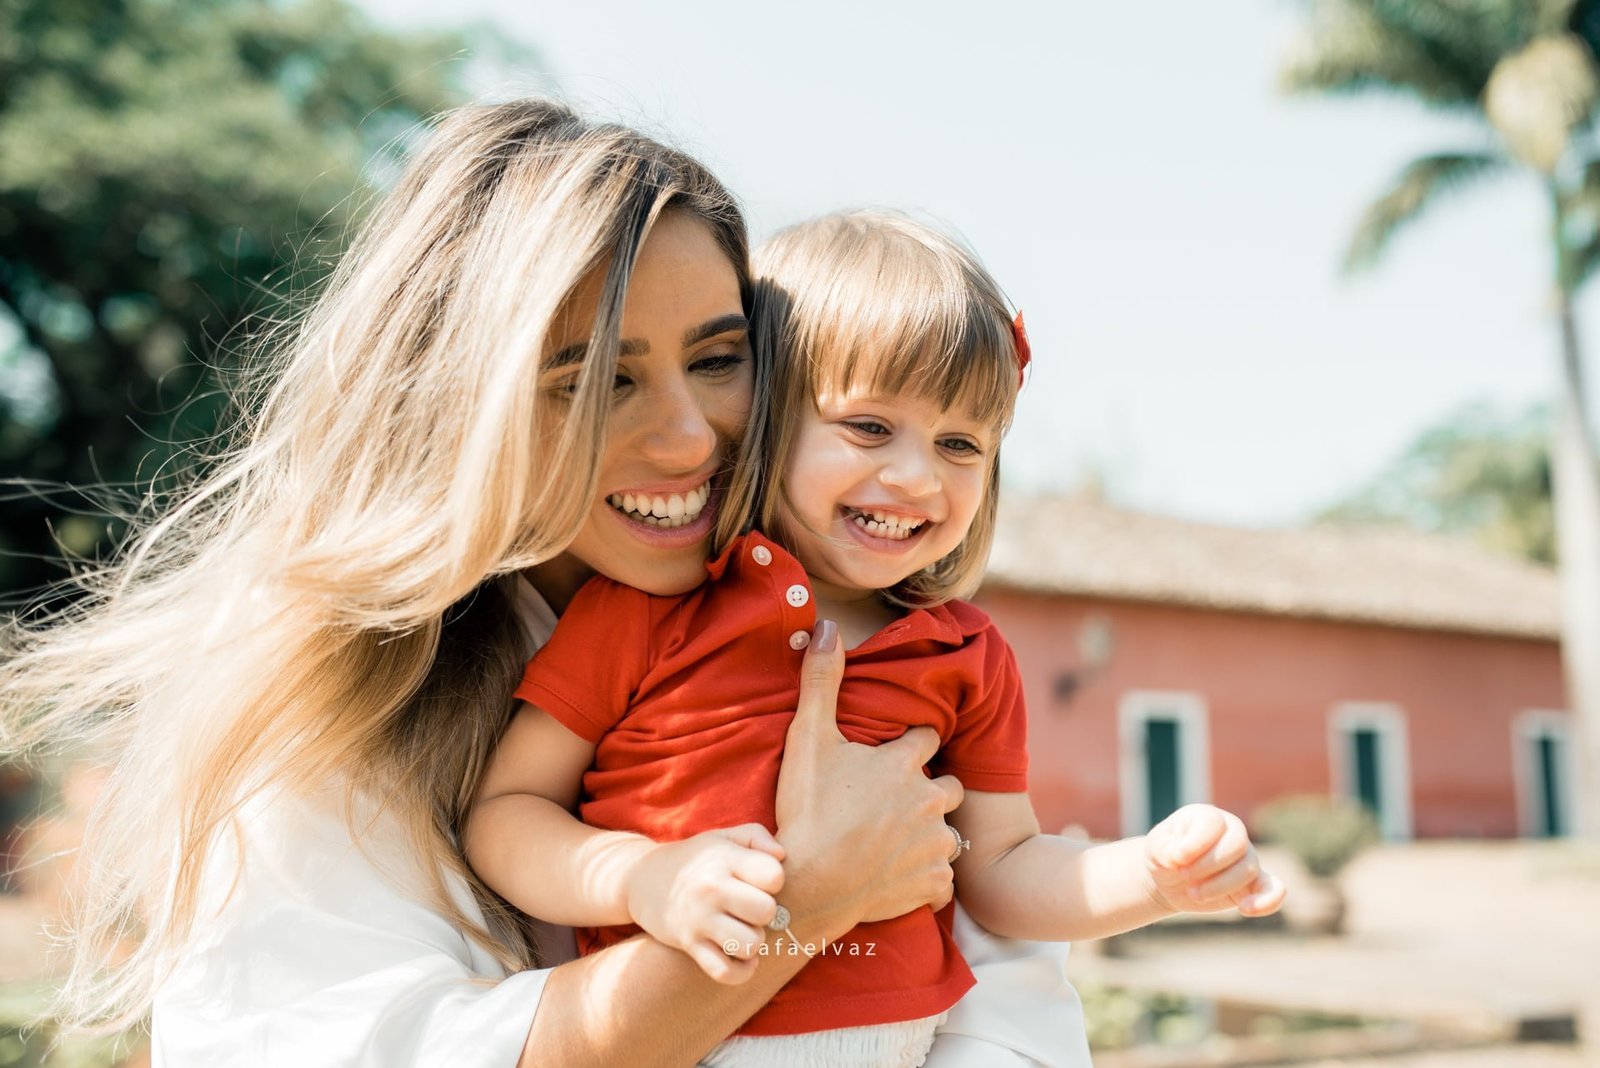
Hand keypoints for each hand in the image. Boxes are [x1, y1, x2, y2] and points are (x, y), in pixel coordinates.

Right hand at [624, 824, 785, 984]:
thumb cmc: (696, 859)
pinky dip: (740, 971)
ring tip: (745, 930)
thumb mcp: (723, 837)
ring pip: (750, 944)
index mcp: (724, 858)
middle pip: (766, 911)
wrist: (643, 878)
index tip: (760, 881)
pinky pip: (725, 971)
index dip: (774, 881)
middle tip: (752, 908)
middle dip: (767, 913)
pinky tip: (741, 957)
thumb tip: (782, 856)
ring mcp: (699, 919)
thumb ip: (757, 836)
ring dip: (754, 941)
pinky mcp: (689, 945)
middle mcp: (711, 888)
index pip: (773, 876)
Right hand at [774, 620, 963, 938]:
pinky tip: (898, 876)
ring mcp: (935, 843)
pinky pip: (941, 879)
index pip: (927, 739)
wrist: (809, 883)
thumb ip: (821, 681)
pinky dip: (926, 878)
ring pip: (948, 833)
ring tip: (895, 843)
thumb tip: (826, 627)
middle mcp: (929, 799)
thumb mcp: (808, 738)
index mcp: (904, 762)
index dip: (909, 745)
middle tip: (894, 803)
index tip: (890, 756)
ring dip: (929, 835)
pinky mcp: (933, 883)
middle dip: (930, 790)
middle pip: (949, 786)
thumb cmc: (807, 809)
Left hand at [1144, 804, 1285, 916]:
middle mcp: (1232, 832)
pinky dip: (1268, 900)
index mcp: (1208, 816)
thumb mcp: (1154, 848)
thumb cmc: (1164, 857)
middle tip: (1183, 876)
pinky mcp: (1253, 884)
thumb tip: (1178, 856)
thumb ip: (1164, 848)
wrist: (1169, 880)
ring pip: (1248, 869)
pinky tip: (1245, 909)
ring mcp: (1246, 858)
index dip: (1195, 844)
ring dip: (1219, 886)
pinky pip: (1274, 889)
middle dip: (1208, 865)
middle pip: (1237, 844)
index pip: (1213, 824)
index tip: (1174, 860)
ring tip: (1193, 893)